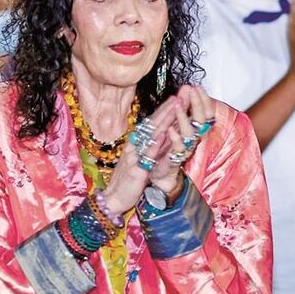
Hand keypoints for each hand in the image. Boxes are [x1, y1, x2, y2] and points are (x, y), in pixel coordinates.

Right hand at [100, 96, 180, 218]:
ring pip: (152, 134)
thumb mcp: (139, 158)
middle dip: (168, 109)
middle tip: (180, 95)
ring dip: (164, 119)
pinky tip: (164, 134)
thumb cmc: (129, 178)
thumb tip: (161, 132)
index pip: (152, 122)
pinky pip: (147, 155)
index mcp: (136, 142)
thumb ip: (148, 145)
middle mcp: (135, 145)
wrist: (114, 198)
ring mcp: (134, 155)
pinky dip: (155, 144)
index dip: (164, 109)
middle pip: (153, 124)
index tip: (176, 97)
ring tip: (175, 107)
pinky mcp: (136, 169)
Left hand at [149, 85, 214, 196]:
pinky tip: (170, 129)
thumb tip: (184, 90)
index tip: (197, 87)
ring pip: (190, 133)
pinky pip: (178, 149)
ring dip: (184, 117)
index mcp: (193, 130)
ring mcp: (184, 149)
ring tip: (178, 104)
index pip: (205, 113)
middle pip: (202, 120)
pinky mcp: (175, 160)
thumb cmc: (167, 149)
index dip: (203, 100)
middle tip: (192, 91)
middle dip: (197, 104)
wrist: (159, 174)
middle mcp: (192, 139)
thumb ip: (180, 110)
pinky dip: (175, 138)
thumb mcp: (174, 127)